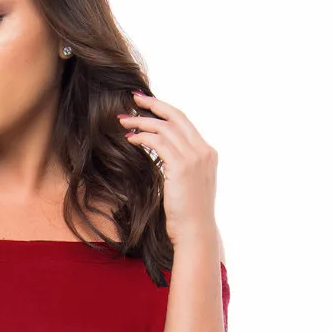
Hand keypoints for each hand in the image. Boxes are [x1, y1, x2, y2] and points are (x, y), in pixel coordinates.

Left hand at [117, 91, 217, 245]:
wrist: (195, 232)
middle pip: (176, 117)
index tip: (148, 104)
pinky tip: (130, 139)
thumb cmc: (188, 215)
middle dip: (154, 105)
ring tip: (123, 121)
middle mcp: (204, 151)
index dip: (166, 111)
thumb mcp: (188, 185)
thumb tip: (163, 159)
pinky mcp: (181, 167)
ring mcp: (194, 158)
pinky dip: (142, 137)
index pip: (185, 123)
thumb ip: (180, 167)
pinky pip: (158, 143)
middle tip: (133, 99)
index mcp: (208, 153)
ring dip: (141, 121)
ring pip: (164, 128)